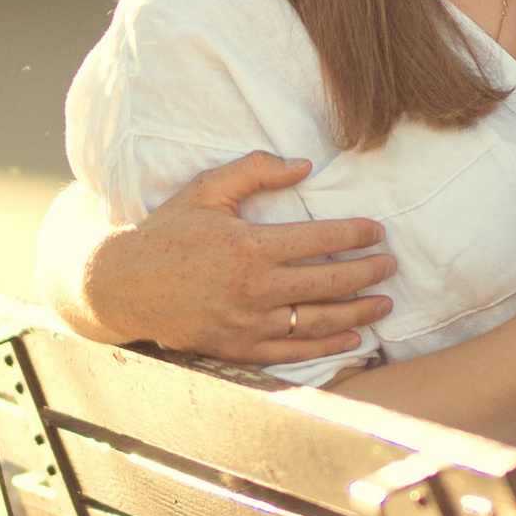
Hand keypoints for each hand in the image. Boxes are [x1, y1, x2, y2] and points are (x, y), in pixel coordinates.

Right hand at [81, 155, 394, 367]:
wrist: (124, 286)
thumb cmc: (167, 233)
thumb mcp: (205, 190)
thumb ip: (255, 170)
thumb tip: (303, 165)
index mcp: (250, 245)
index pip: (321, 240)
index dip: (356, 234)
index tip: (377, 230)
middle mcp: (255, 288)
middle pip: (330, 282)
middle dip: (368, 272)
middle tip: (391, 265)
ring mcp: (248, 322)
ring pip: (319, 320)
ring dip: (358, 312)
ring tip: (383, 303)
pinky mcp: (239, 347)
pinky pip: (294, 350)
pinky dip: (327, 346)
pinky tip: (352, 338)